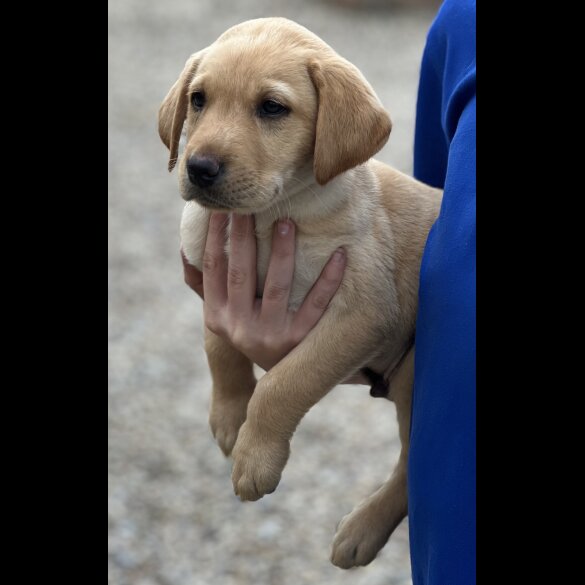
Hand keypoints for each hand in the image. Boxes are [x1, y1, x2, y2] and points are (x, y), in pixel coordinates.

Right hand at [181, 212, 345, 370]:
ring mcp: (270, 336)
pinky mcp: (300, 340)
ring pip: (277, 286)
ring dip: (282, 252)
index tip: (222, 207)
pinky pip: (316, 304)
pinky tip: (340, 254)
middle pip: (240, 273)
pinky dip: (329, 279)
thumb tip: (185, 247)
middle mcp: (239, 328)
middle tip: (250, 204)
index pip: (213, 269)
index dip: (214, 236)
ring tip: (286, 222)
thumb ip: (203, 285)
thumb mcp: (223, 315)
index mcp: (218, 316)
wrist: (280, 378)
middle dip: (243, 236)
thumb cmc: (251, 330)